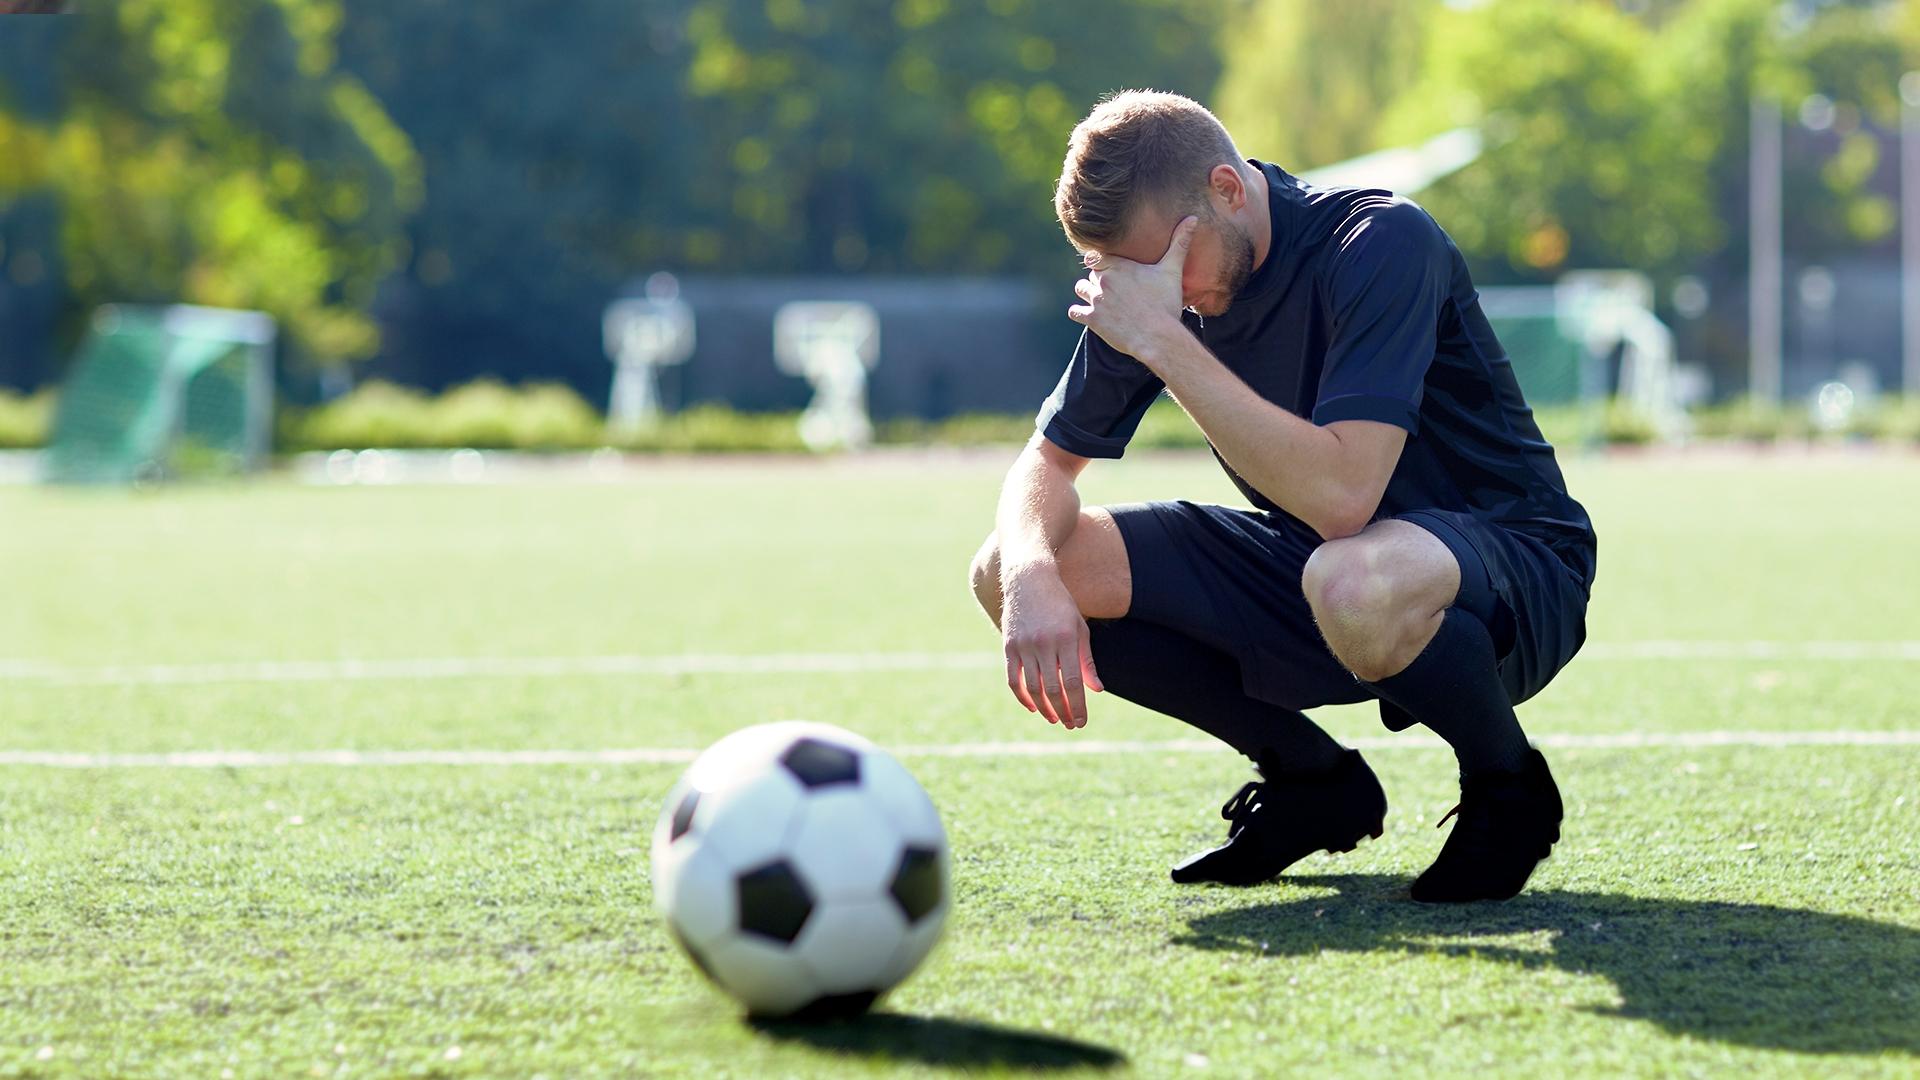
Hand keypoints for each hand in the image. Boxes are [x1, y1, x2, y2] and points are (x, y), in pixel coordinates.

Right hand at [1000, 567, 1102, 728]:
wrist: (1029, 580)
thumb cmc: (1060, 605)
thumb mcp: (1079, 628)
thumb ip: (1086, 660)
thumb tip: (1096, 690)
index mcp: (1065, 638)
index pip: (1073, 682)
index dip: (1078, 706)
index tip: (1082, 722)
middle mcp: (1043, 643)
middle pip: (1052, 688)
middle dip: (1063, 711)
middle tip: (1070, 725)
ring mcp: (1023, 645)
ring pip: (1032, 688)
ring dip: (1044, 708)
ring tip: (1054, 718)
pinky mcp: (1008, 646)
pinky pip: (1013, 679)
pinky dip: (1022, 697)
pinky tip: (1033, 706)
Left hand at [1067, 215, 1195, 361]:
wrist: (1158, 336)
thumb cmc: (1166, 303)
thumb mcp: (1172, 270)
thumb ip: (1179, 243)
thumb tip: (1193, 217)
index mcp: (1119, 265)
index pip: (1098, 256)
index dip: (1103, 262)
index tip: (1110, 268)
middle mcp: (1103, 280)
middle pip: (1092, 272)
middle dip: (1100, 278)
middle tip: (1114, 287)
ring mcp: (1096, 300)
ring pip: (1081, 288)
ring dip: (1088, 292)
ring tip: (1102, 299)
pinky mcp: (1092, 319)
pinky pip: (1074, 312)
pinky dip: (1080, 312)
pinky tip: (1091, 315)